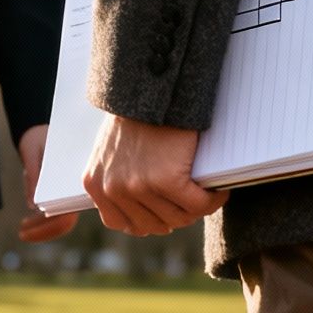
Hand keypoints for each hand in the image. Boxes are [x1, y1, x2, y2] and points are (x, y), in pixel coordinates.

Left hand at [16, 124, 78, 242]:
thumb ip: (33, 173)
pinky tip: (25, 225)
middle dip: (43, 231)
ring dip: (41, 230)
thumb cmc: (40, 137)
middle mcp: (78, 190)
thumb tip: (33, 206)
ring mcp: (71, 195)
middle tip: (21, 233)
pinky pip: (55, 215)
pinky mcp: (62, 196)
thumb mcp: (32, 150)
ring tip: (21, 231)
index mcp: (77, 177)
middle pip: (65, 221)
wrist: (42, 130)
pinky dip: (40, 223)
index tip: (31, 225)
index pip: (69, 210)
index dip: (51, 224)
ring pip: (60, 222)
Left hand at [82, 115, 226, 235]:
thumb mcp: (111, 152)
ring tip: (205, 194)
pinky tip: (217, 191)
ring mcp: (138, 186)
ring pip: (178, 218)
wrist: (153, 87)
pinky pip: (198, 205)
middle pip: (153, 225)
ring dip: (196, 209)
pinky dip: (212, 200)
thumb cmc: (138, 116)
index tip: (166, 209)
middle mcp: (112, 189)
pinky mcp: (166, 180)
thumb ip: (116, 179)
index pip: (123, 223)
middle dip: (176, 215)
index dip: (150, 219)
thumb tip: (140, 212)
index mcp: (94, 184)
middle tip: (191, 200)